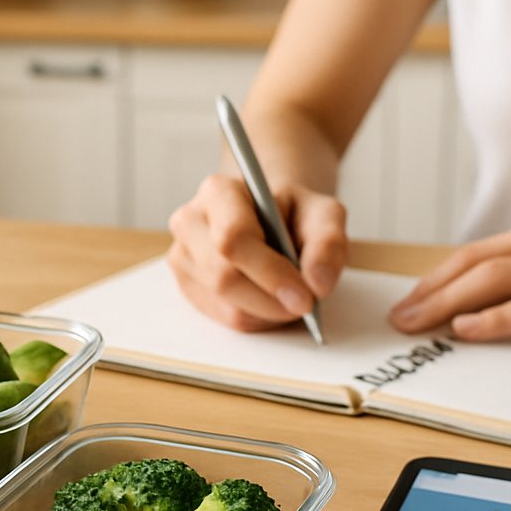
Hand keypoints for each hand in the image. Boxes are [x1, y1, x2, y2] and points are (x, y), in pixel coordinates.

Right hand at [167, 174, 347, 331]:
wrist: (271, 221)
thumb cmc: (293, 215)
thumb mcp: (323, 214)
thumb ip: (328, 242)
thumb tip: (318, 282)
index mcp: (218, 192)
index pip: (233, 238)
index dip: (270, 272)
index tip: (305, 295)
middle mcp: (190, 222)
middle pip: (224, 278)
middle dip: (271, 300)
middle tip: (304, 305)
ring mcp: (182, 257)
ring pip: (226, 304)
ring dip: (268, 312)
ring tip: (290, 297)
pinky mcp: (187, 287)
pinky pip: (225, 318)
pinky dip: (257, 318)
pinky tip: (271, 301)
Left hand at [390, 211, 510, 339]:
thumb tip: (485, 297)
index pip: (476, 252)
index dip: (435, 278)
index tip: (409, 300)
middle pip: (475, 264)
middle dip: (430, 292)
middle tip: (399, 318)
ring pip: (494, 280)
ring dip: (448, 305)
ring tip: (419, 325)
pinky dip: (494, 320)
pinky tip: (467, 331)